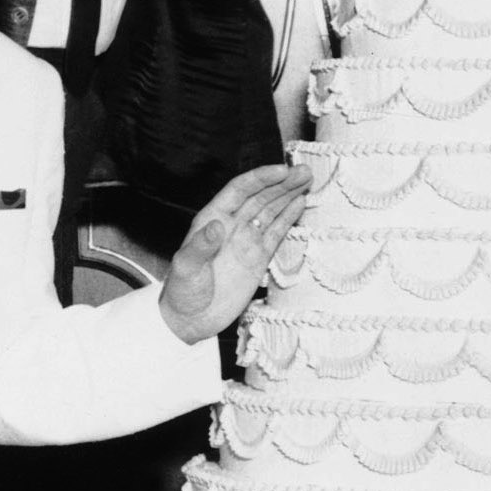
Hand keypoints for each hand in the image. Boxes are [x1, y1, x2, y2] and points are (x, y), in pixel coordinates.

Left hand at [159, 164, 312, 344]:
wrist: (191, 320)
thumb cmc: (182, 293)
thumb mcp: (186, 268)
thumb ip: (200, 246)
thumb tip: (216, 226)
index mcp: (212, 219)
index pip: (239, 191)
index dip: (261, 179)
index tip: (281, 170)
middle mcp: (231, 225)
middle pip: (260, 196)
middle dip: (282, 182)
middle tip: (304, 171)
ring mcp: (246, 240)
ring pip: (271, 210)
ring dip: (289, 194)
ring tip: (308, 179)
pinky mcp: (258, 258)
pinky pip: (276, 232)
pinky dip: (288, 217)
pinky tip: (300, 203)